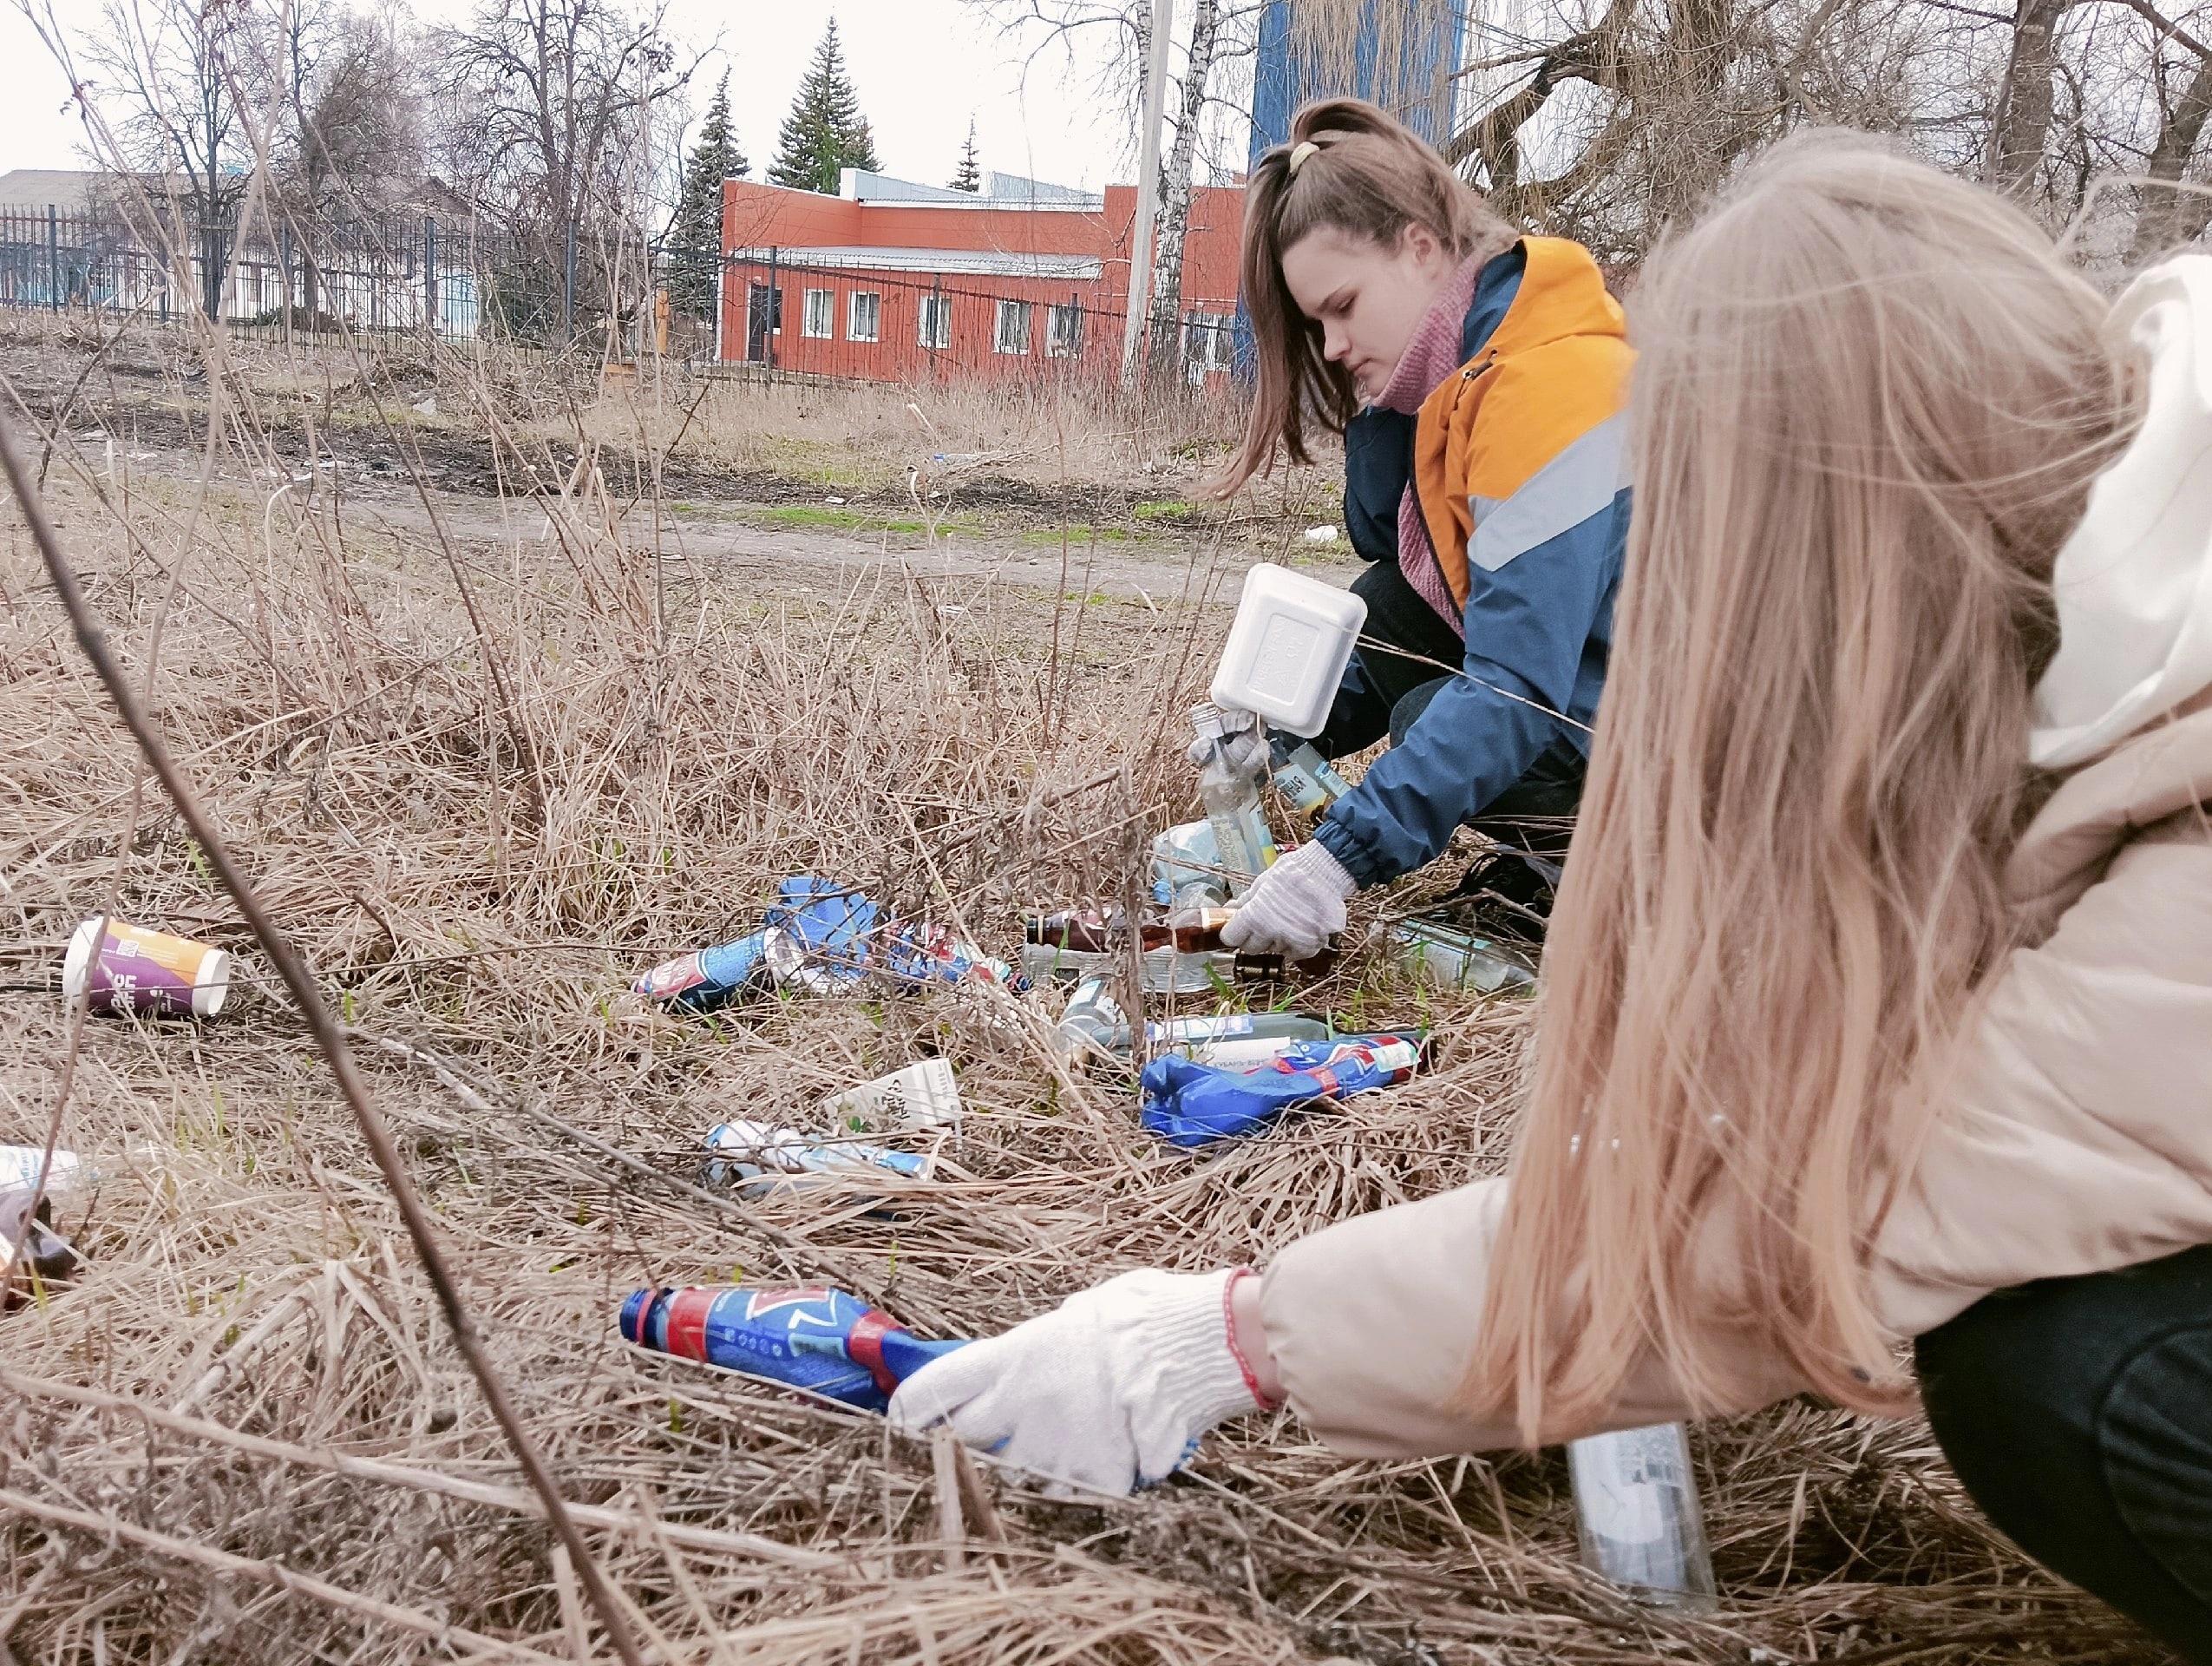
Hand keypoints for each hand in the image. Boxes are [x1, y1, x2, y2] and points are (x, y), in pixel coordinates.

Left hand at [888, 1269, 1264, 1495]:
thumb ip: (1051, 1338)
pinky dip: (1096, 1476)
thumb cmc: (1145, 1314)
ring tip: (1086, 1427)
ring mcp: (1055, 1450)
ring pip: (1026, 1470)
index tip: (900, 1421)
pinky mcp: (1092, 1480)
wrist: (1200, 1349)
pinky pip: (1080, 1490)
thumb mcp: (1085, 1309)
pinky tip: (1122, 1448)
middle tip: (1004, 1425)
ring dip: (1046, 1456)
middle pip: (968, 1439)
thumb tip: (1047, 1341)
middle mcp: (1022, 1408)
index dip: (912, 1409)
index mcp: (1014, 1358)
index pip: (937, 1390)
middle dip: (975, 1437)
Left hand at [1218, 841, 1354, 959]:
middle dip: (1254, 937)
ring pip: (1276, 950)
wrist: (1326, 871)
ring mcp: (1293, 941)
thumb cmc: (1294, 872)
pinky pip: (1297, 953)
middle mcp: (1272, 933)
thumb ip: (1246, 901)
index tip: (1237, 929)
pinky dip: (1297, 944)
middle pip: (1252, 948)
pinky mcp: (1312, 946)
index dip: (1233, 932)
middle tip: (1263, 923)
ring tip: (1287, 920)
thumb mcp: (1262, 882)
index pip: (1232, 938)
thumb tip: (1230, 908)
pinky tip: (1300, 927)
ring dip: (1277, 939)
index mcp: (1254, 917)